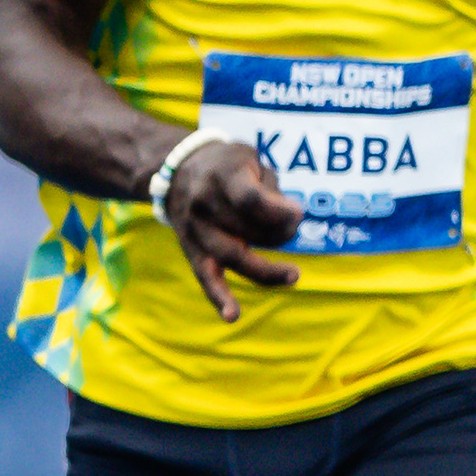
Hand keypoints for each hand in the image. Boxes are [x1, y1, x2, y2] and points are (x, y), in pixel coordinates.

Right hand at [161, 136, 299, 320]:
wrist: (176, 168)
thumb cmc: (228, 165)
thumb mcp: (251, 160)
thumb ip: (270, 187)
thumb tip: (293, 218)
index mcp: (223, 177)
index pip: (251, 199)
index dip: (280, 210)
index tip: (299, 211)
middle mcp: (205, 204)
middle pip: (248, 232)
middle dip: (281, 235)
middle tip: (294, 228)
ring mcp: (196, 230)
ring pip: (233, 257)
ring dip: (267, 271)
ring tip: (293, 274)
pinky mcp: (192, 250)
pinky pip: (205, 277)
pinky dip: (219, 297)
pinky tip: (232, 315)